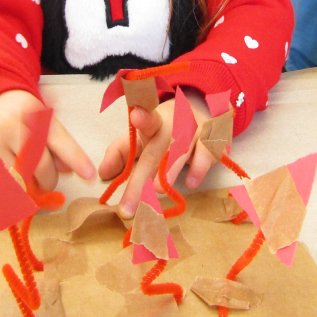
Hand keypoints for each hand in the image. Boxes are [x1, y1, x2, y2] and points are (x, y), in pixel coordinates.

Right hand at [0, 89, 96, 191]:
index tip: (90, 176)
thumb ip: (58, 143)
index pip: (59, 139)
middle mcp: (10, 126)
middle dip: (49, 182)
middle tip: (47, 182)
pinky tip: (12, 193)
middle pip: (40, 167)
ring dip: (29, 193)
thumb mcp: (40, 118)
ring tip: (29, 187)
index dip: (76, 159)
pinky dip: (8, 198)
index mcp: (33, 112)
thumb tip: (71, 171)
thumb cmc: (17, 114)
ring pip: (19, 182)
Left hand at [98, 90, 215, 218]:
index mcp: (154, 123)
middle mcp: (175, 125)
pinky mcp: (213, 142)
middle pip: (156, 153)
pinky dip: (199, 168)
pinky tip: (191, 182)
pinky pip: (208, 154)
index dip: (143, 118)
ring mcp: (195, 132)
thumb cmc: (165, 129)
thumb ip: (121, 151)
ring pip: (182, 152)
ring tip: (155, 190)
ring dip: (169, 171)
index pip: (148, 120)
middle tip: (127, 206)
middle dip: (140, 181)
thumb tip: (103, 174)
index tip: (135, 116)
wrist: (204, 110)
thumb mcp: (142, 136)